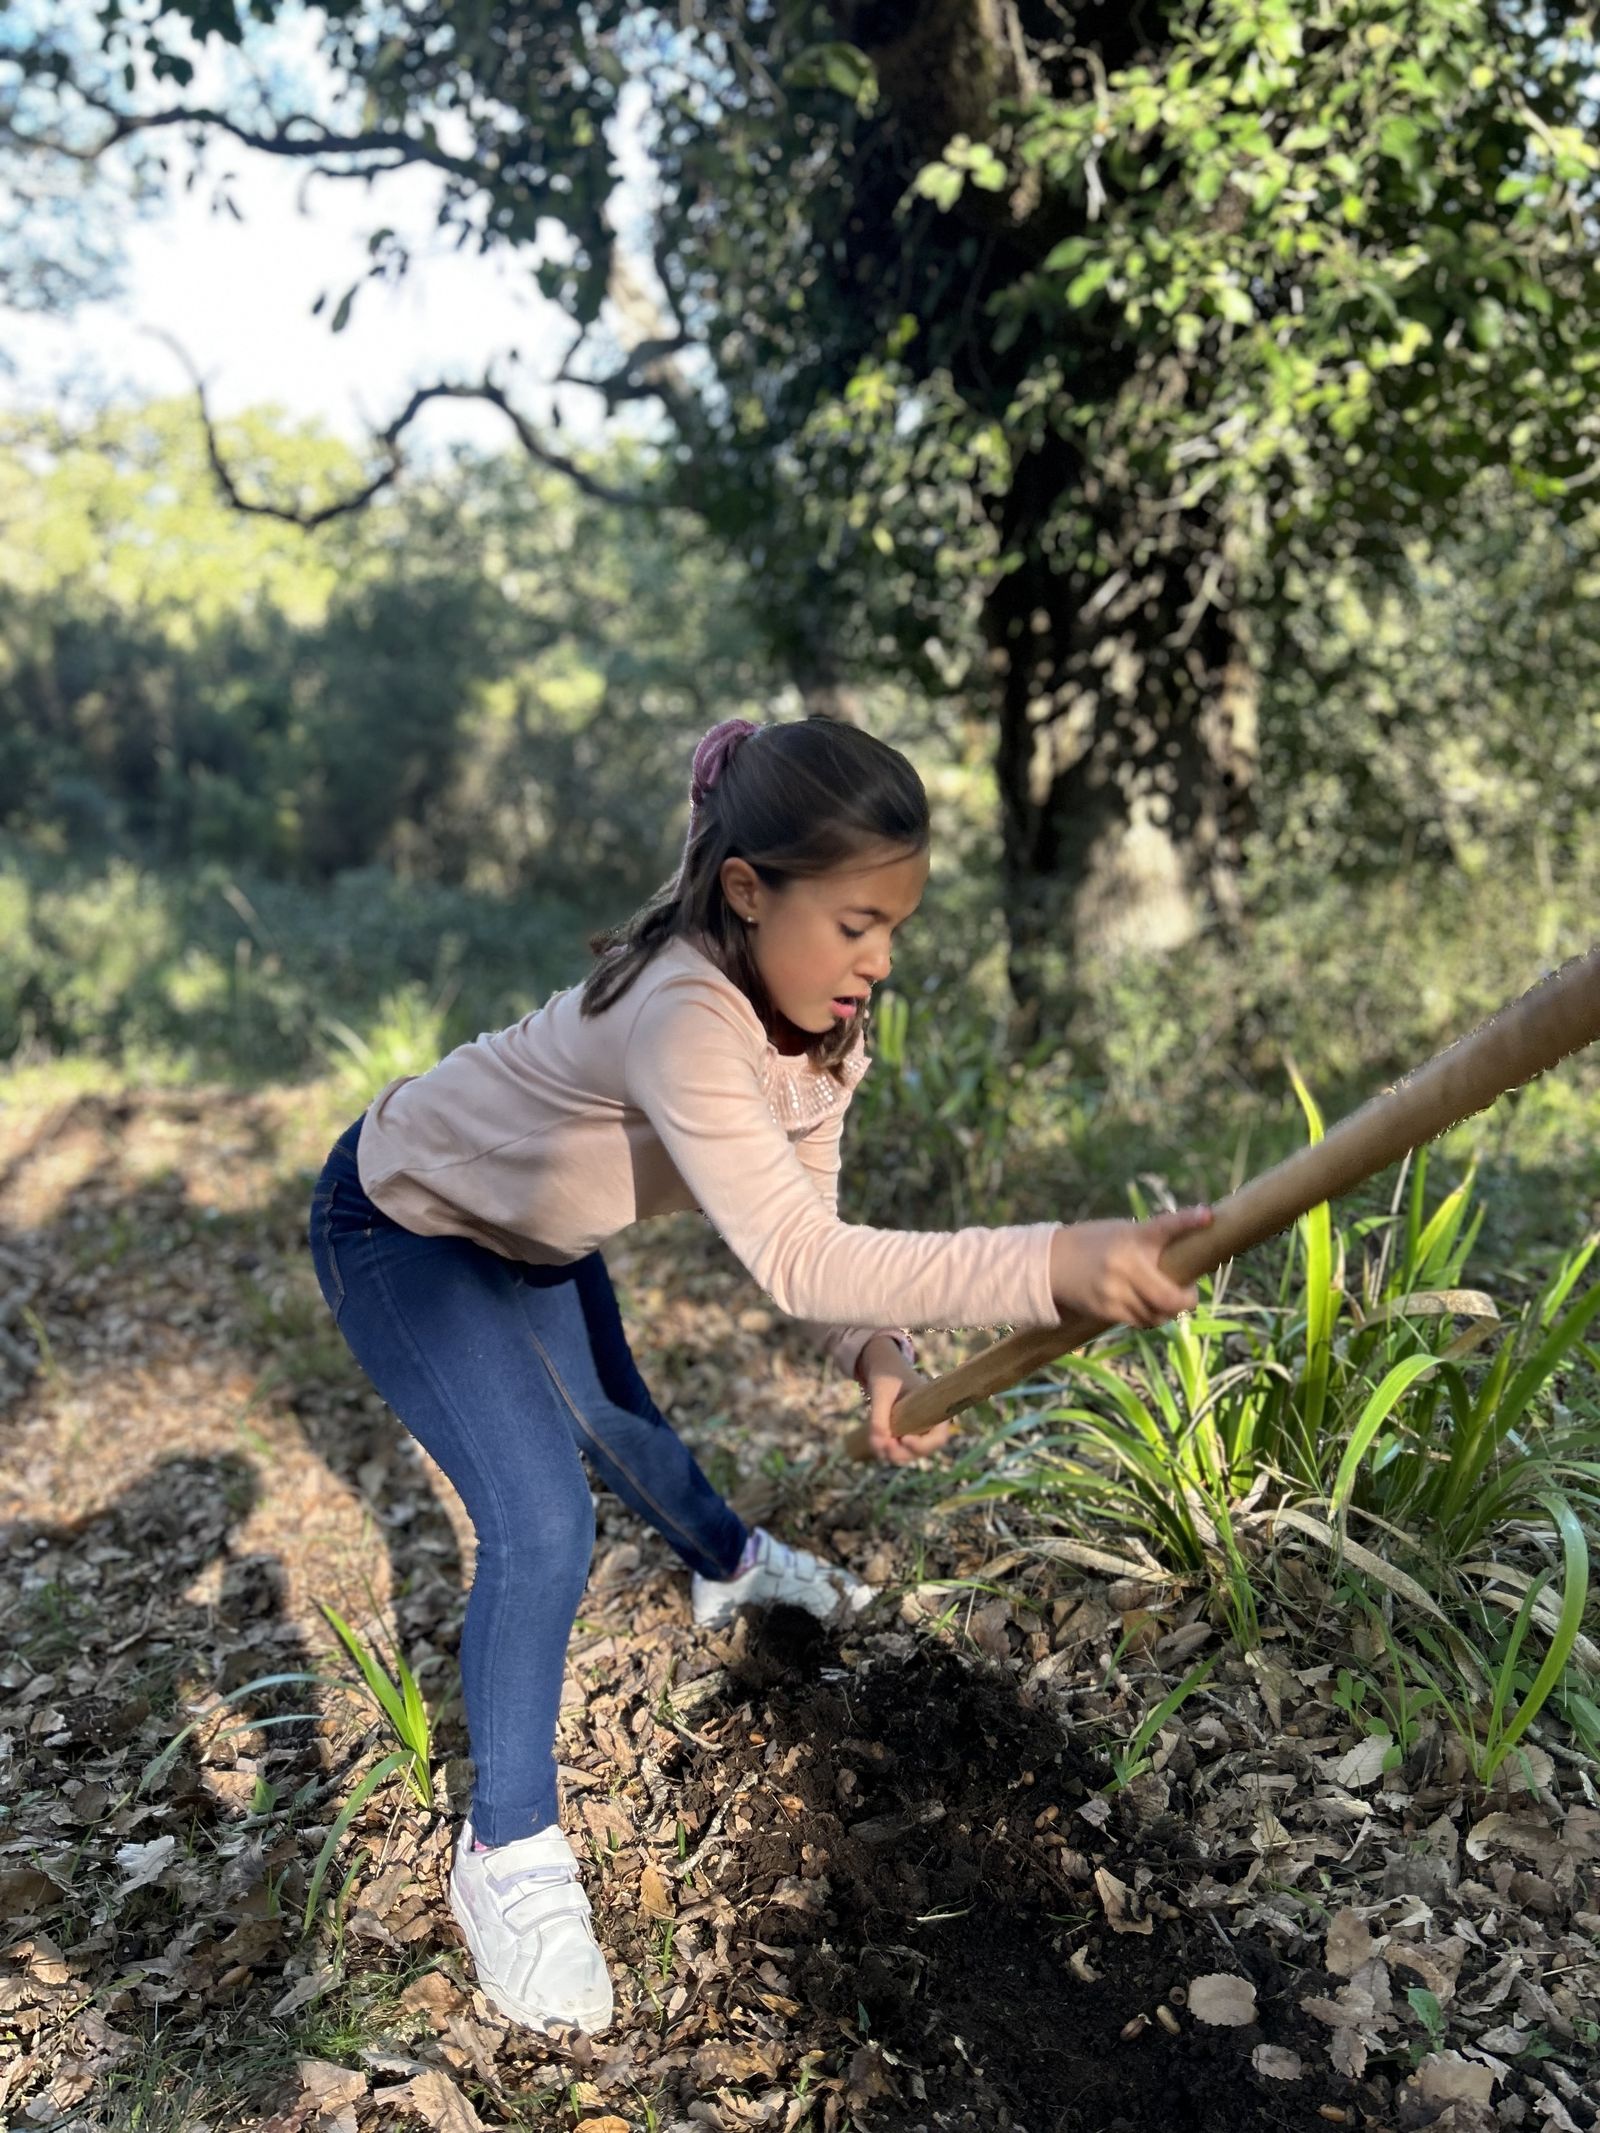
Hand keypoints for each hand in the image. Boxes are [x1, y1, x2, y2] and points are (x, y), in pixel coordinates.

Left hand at [864, 1371, 954, 1464]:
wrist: (882, 1369)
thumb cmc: (888, 1376)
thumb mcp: (882, 1393)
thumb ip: (878, 1418)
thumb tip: (878, 1443)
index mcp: (935, 1410)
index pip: (938, 1438)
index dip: (923, 1445)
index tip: (904, 1439)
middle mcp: (929, 1424)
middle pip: (922, 1451)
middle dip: (903, 1453)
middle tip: (884, 1446)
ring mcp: (917, 1431)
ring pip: (908, 1454)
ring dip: (892, 1454)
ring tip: (876, 1443)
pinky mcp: (903, 1434)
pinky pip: (897, 1449)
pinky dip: (886, 1450)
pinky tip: (875, 1441)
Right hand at [1048, 1206, 1212, 1327]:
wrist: (1050, 1264)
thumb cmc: (1093, 1243)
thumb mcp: (1120, 1232)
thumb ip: (1150, 1241)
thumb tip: (1188, 1255)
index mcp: (1131, 1237)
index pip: (1164, 1226)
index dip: (1188, 1220)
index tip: (1208, 1216)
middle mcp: (1125, 1264)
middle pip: (1169, 1296)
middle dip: (1187, 1300)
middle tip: (1190, 1296)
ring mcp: (1115, 1291)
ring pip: (1157, 1314)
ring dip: (1169, 1310)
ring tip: (1168, 1301)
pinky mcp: (1107, 1310)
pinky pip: (1140, 1321)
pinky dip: (1150, 1316)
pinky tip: (1148, 1307)